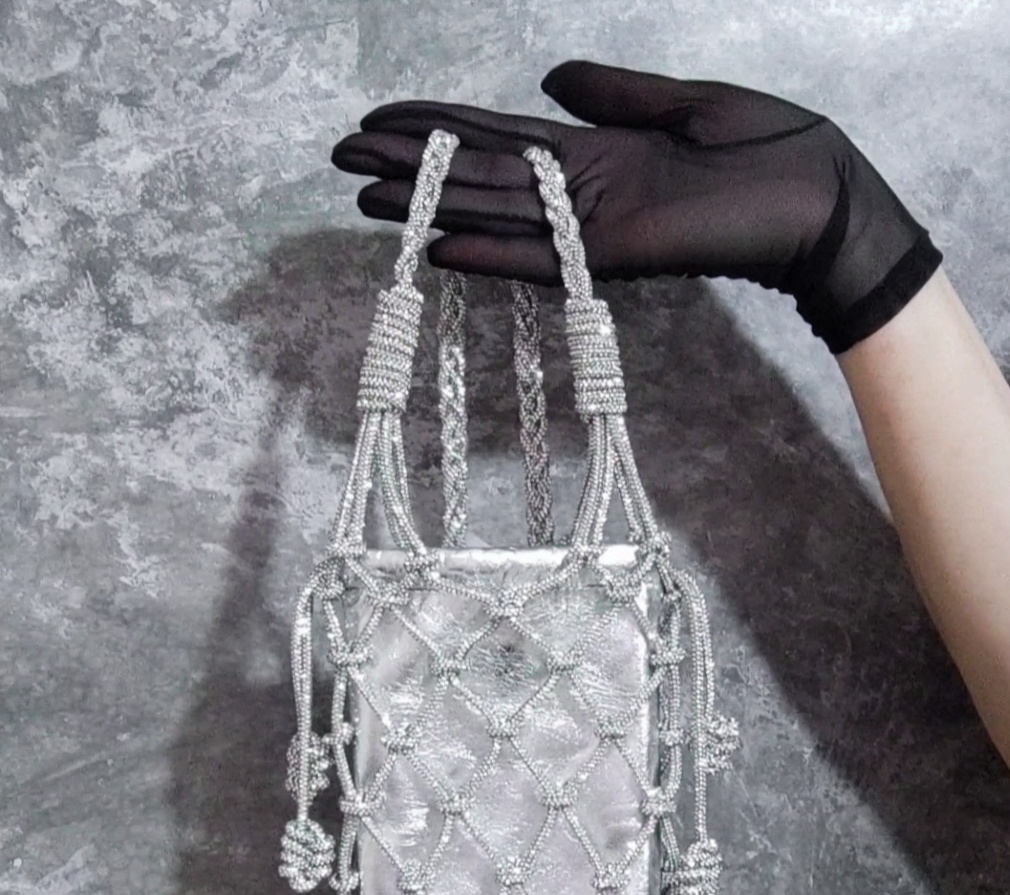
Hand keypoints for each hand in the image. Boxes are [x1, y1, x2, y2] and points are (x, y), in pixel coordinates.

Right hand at [331, 60, 941, 354]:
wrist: (823, 197)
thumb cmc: (769, 148)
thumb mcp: (682, 100)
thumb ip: (612, 91)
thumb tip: (550, 73)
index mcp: (594, 150)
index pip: (497, 134)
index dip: (437, 123)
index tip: (381, 116)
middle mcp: (580, 191)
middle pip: (477, 174)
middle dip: (409, 164)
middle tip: (341, 158)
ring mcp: (592, 225)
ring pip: (493, 213)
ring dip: (427, 208)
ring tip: (364, 197)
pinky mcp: (614, 255)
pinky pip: (538, 256)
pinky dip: (487, 254)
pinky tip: (435, 249)